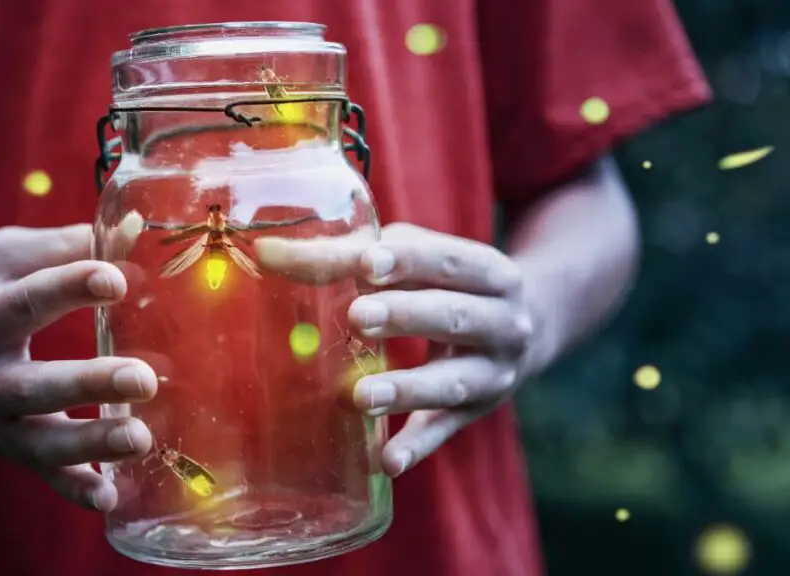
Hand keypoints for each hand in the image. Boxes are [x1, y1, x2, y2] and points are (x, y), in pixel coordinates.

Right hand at [0, 225, 156, 510]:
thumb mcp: (3, 260)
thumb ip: (65, 246)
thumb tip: (133, 228)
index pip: (26, 302)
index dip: (70, 287)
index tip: (116, 278)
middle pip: (33, 386)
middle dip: (89, 384)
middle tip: (143, 379)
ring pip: (39, 442)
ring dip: (91, 444)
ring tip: (141, 437)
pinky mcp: (6, 449)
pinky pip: (40, 476)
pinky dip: (72, 490)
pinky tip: (109, 494)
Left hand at [257, 223, 534, 476]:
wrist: (522, 328)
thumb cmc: (443, 283)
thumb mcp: (416, 259)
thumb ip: (351, 254)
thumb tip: (267, 253)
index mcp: (490, 272)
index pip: (449, 260)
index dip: (409, 260)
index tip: (367, 262)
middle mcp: (503, 323)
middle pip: (453, 317)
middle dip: (405, 316)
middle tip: (357, 316)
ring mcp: (493, 373)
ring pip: (450, 381)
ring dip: (406, 389)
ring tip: (360, 396)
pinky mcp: (476, 412)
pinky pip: (444, 431)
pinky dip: (416, 447)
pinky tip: (386, 461)